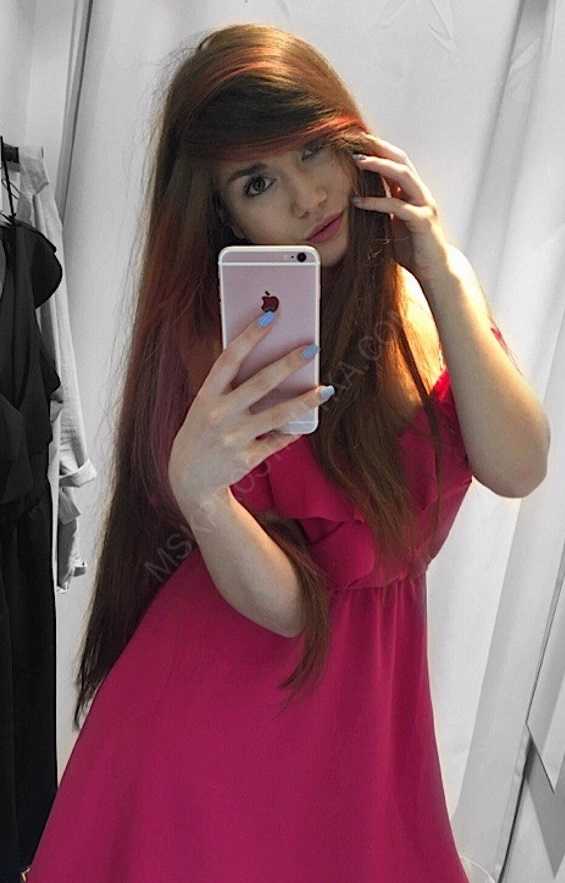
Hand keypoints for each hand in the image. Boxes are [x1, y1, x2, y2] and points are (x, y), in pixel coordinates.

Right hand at [168, 313, 328, 507]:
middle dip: (288, 364)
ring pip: (278, 415)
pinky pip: (278, 440)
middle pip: (260, 384)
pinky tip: (308, 421)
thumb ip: (229, 387)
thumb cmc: (203, 432)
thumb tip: (268, 360)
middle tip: (312, 348)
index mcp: (207, 396)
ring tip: (326, 389)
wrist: (189, 480)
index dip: (249, 336)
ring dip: (305, 400)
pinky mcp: (247, 458)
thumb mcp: (205, 406)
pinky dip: (293, 430)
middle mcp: (220, 415)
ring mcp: (234, 438)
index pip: (229, 359)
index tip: (270, 315)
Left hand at [351, 134, 451, 286]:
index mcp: (414, 193)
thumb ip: (382, 211)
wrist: (436, 271)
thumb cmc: (414, 250)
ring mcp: (423, 206)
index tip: (359, 142)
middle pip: (402, 161)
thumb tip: (356, 203)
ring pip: (403, 176)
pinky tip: (358, 202)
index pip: (398, 163)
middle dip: (380, 148)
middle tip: (357, 141)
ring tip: (358, 162)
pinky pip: (397, 206)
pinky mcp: (422, 221)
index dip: (380, 150)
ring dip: (379, 166)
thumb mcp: (393, 226)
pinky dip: (376, 202)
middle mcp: (421, 194)